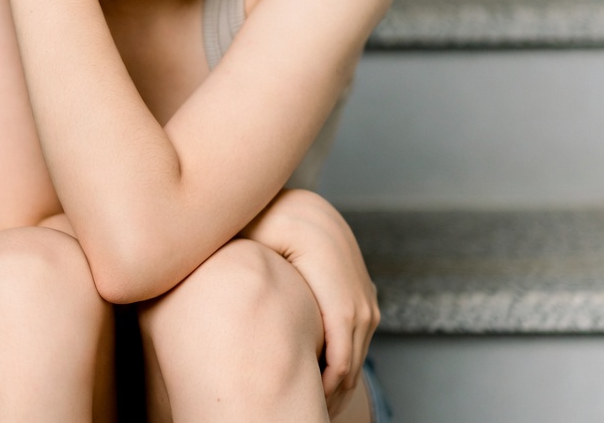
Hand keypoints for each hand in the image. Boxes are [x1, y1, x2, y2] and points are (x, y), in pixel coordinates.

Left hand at [240, 188, 379, 417]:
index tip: (315, 393)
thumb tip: (239, 309)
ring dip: (348, 363)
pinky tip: (327, 369)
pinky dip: (349, 346)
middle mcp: (347, 257)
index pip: (340, 320)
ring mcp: (356, 265)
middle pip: (357, 328)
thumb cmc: (254, 221)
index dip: (333, 364)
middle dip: (342, 373)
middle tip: (318, 407)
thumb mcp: (246, 240)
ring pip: (364, 327)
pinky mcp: (357, 273)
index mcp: (321, 249)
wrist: (279, 200)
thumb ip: (245, 272)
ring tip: (322, 395)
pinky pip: (362, 317)